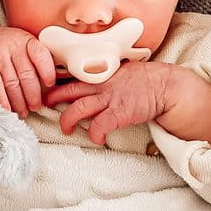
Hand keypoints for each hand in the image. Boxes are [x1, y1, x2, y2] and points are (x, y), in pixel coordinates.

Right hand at [0, 23, 55, 117]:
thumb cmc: (9, 46)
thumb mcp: (25, 45)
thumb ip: (38, 60)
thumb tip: (56, 84)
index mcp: (27, 41)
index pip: (40, 55)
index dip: (47, 71)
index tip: (50, 85)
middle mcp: (13, 46)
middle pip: (26, 74)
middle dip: (33, 94)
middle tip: (35, 107)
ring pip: (11, 82)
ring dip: (18, 101)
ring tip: (23, 111)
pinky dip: (1, 98)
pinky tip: (7, 108)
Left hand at [43, 61, 210, 145]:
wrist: (166, 85)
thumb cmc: (146, 79)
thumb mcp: (120, 71)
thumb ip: (105, 76)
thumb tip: (93, 80)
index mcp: (100, 75)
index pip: (73, 77)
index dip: (58, 84)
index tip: (47, 89)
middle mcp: (101, 85)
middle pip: (69, 91)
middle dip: (53, 99)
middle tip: (44, 106)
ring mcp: (109, 99)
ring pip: (78, 108)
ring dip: (67, 120)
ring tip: (66, 129)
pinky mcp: (119, 113)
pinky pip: (99, 125)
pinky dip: (94, 134)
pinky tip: (96, 139)